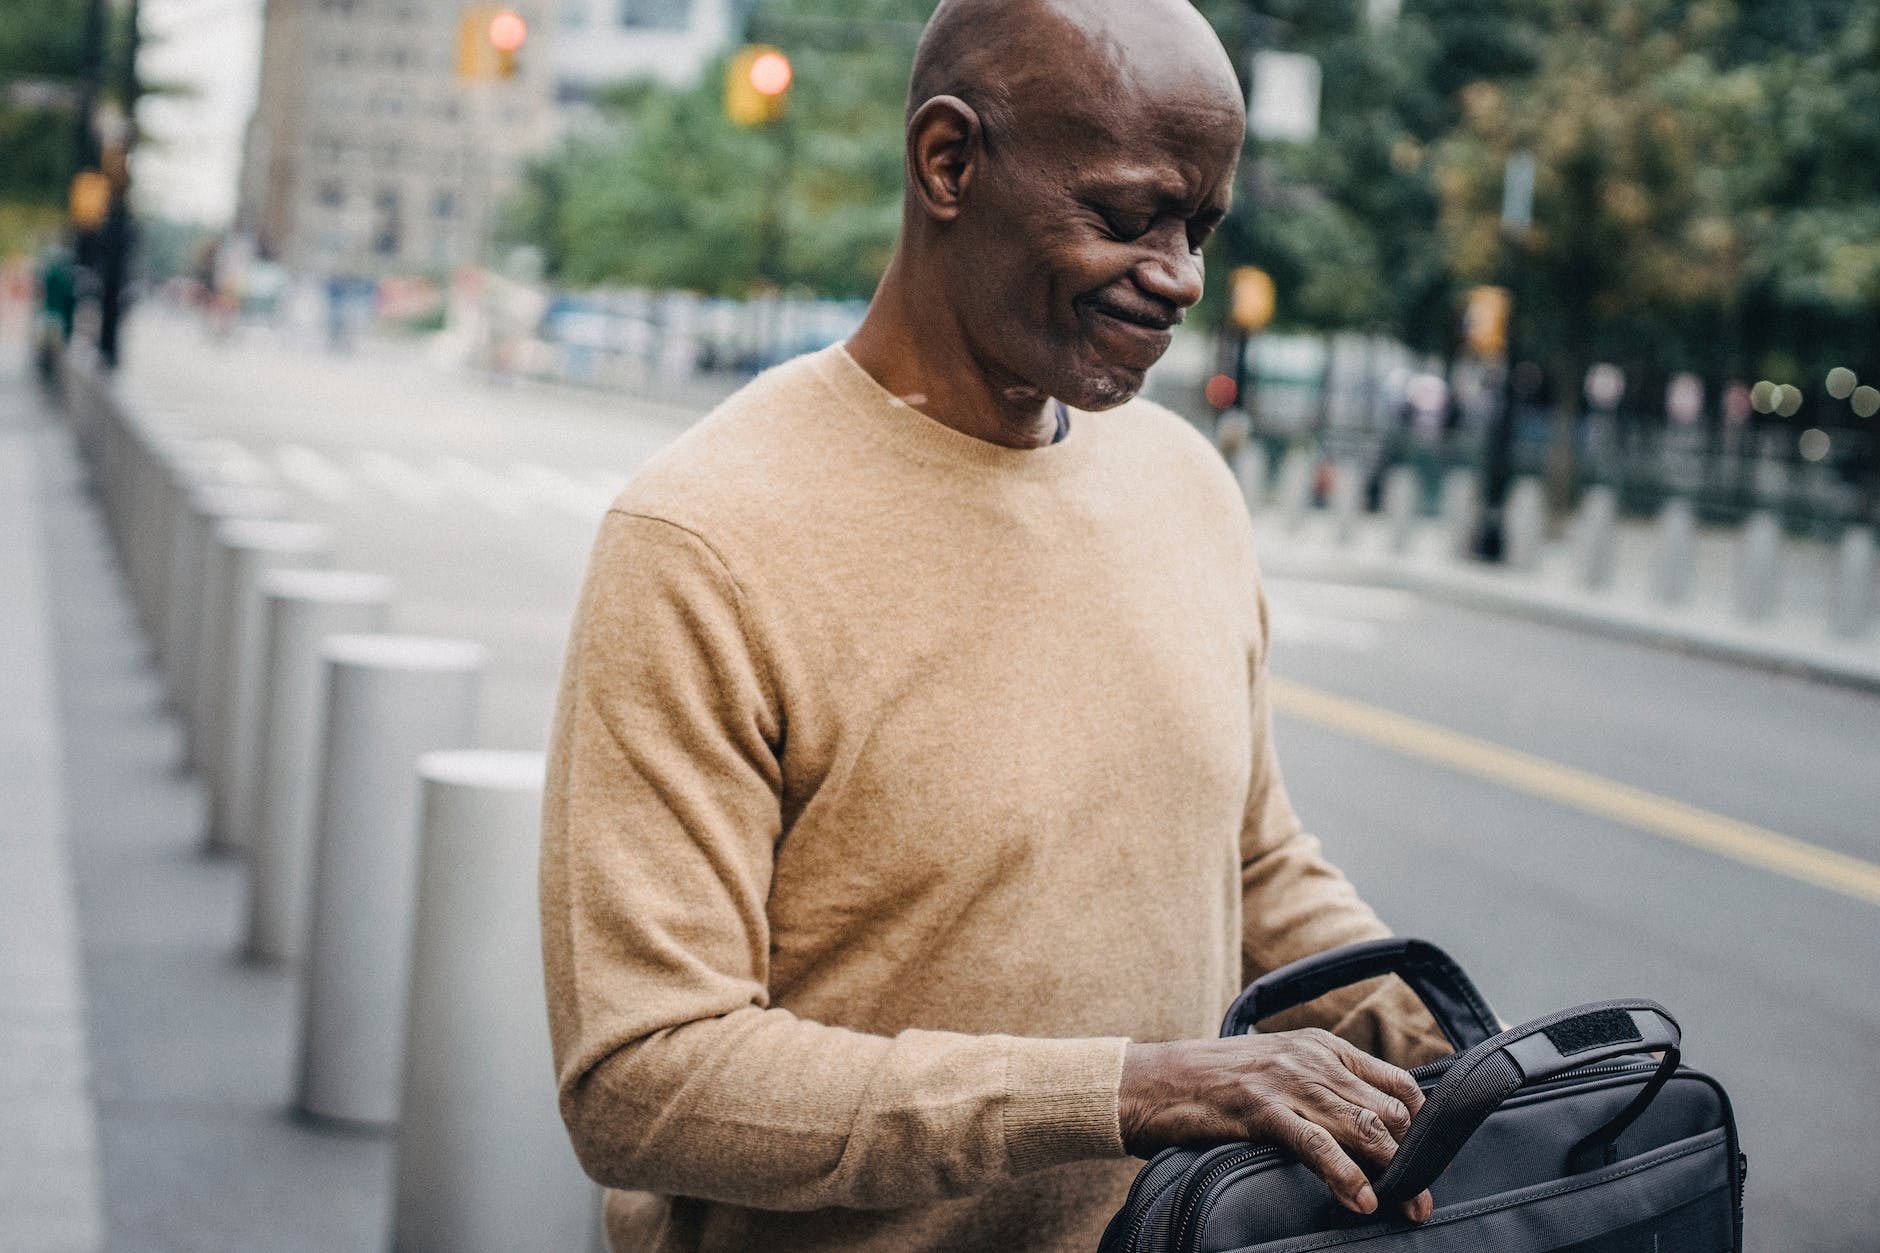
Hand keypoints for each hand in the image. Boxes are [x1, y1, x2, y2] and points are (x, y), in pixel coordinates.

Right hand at [1118, 1028, 1433, 1222]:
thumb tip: (1369, 1129)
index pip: (1397, 1084)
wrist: (1150, 1081)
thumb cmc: (1213, 1083)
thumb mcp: (1278, 1070)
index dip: (1423, 1126)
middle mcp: (1312, 1058)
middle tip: (1425, 1197)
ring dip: (1394, 1172)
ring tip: (1410, 1206)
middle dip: (1415, 1157)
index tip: (1432, 1162)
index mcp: (1322, 1046)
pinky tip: (1360, 1200)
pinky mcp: (1261, 1109)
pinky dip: (1345, 1175)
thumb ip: (1322, 1087)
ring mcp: (1287, 1081)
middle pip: (1388, 1110)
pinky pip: (1316, 1144)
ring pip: (1362, 1126)